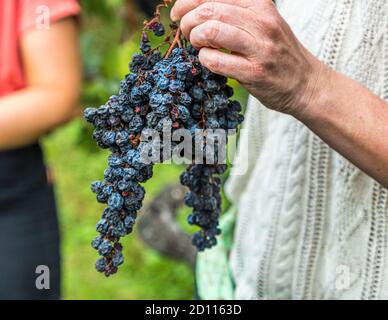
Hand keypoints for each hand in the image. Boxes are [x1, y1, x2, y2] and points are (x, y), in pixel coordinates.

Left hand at [171, 0, 330, 117]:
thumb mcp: (264, 22)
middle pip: (210, 10)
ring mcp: (259, 48)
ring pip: (211, 31)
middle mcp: (262, 22)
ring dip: (195, 38)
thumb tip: (198, 8)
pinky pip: (215, 60)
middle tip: (185, 31)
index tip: (179, 13)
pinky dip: (204, 59)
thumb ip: (236, 13)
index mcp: (261, 5)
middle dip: (188, 20)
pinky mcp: (254, 73)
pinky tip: (208, 61)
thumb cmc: (278, 53)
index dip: (189, 1)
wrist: (306, 84)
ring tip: (197, 45)